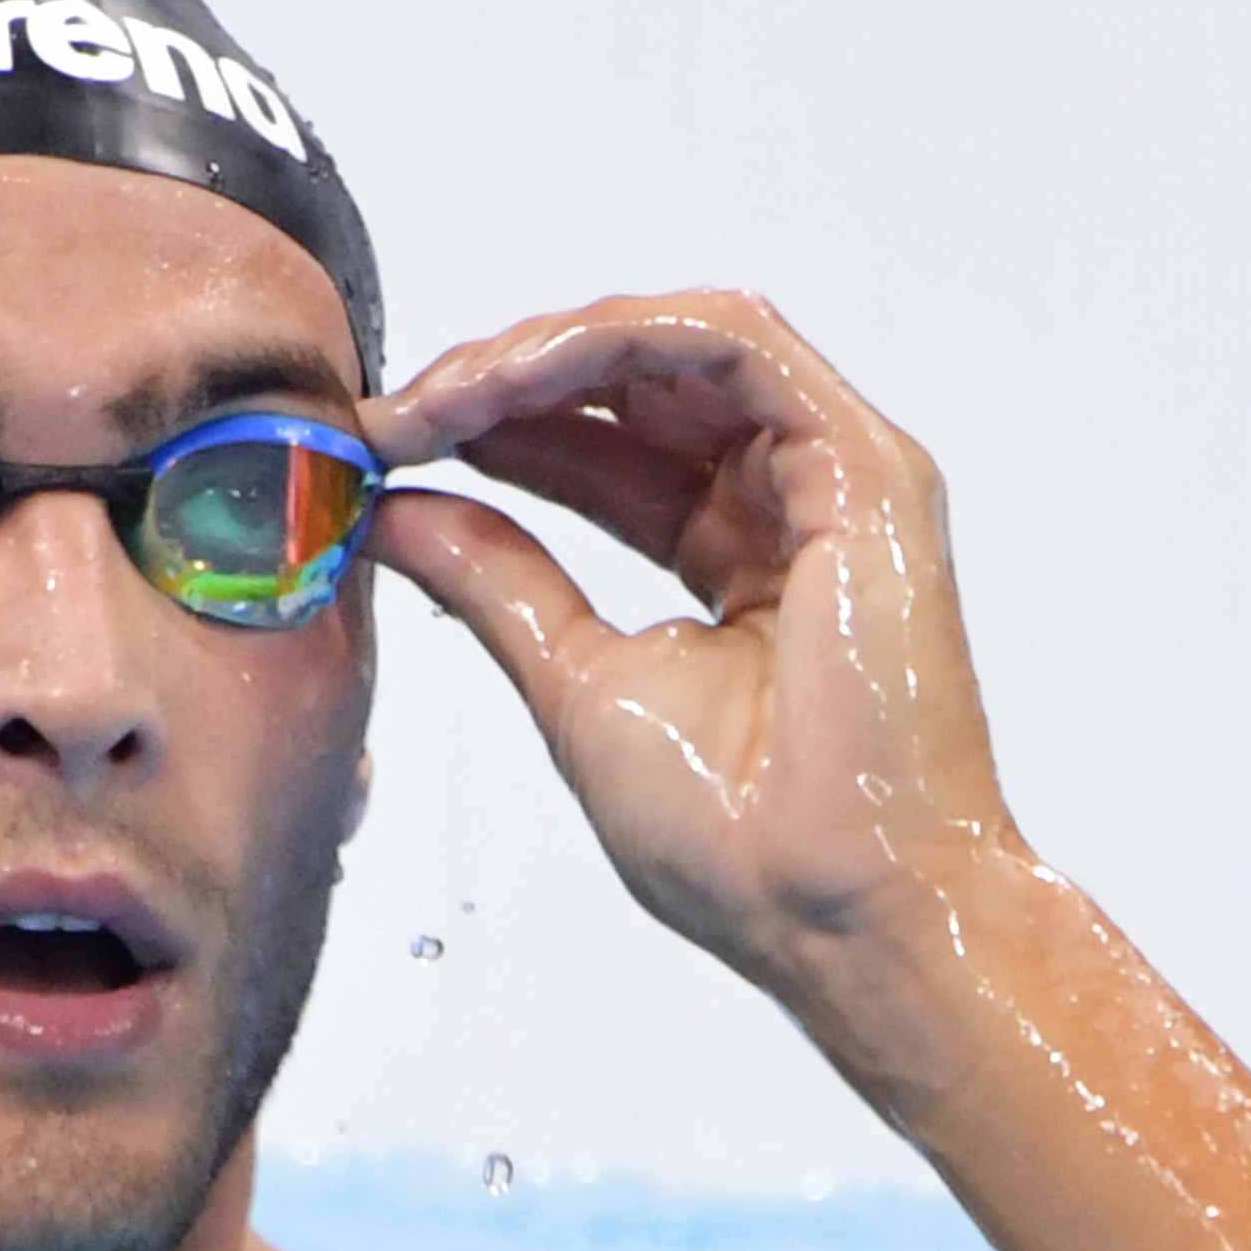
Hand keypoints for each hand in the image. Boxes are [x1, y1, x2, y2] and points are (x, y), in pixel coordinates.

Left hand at [356, 290, 1017, 1006]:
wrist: (832, 909)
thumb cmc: (735, 839)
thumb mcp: (571, 677)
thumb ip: (494, 579)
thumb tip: (394, 512)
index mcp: (739, 558)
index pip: (608, 451)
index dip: (495, 431)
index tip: (384, 446)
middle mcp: (793, 503)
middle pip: (639, 382)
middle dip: (503, 379)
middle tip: (393, 415)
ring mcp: (837, 478)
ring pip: (677, 345)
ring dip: (542, 353)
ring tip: (436, 401)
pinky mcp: (865, 467)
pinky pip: (730, 341)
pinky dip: (610, 341)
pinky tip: (510, 384)